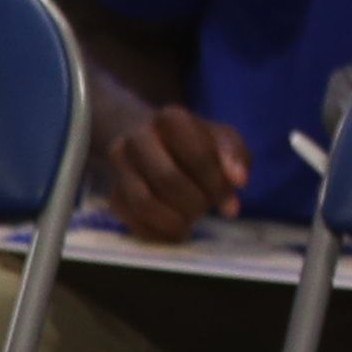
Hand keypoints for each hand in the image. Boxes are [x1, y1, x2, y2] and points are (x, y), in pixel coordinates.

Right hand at [96, 98, 253, 245]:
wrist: (150, 140)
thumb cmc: (194, 142)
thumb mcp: (222, 139)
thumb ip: (236, 156)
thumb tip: (239, 181)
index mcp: (171, 118)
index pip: (197, 155)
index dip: (217, 185)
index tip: (231, 205)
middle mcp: (137, 138)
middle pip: (167, 178)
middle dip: (195, 202)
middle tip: (206, 210)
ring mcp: (119, 166)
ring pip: (143, 202)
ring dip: (174, 221)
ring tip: (191, 221)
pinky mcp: (112, 194)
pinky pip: (131, 221)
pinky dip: (158, 233)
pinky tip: (176, 231)